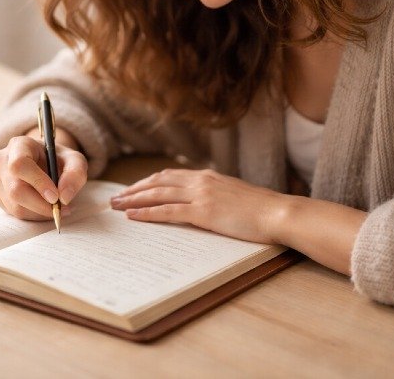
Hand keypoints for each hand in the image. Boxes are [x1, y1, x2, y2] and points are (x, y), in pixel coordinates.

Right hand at [0, 127, 86, 220]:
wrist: (44, 163)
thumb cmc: (58, 160)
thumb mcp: (74, 160)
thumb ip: (75, 174)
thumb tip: (64, 197)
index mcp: (19, 145)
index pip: (20, 164)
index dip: (37, 182)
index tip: (56, 196)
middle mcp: (2, 160)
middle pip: (16, 190)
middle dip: (41, 205)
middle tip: (61, 207)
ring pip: (15, 206)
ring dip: (40, 212)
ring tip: (57, 207)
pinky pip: (14, 213)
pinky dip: (34, 215)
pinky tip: (44, 207)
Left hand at [109, 168, 288, 243]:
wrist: (277, 213)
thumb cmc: (260, 209)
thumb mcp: (233, 195)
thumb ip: (215, 194)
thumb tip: (202, 201)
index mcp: (206, 176)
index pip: (168, 176)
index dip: (147, 182)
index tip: (132, 189)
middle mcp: (200, 181)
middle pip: (157, 182)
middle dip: (134, 190)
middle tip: (115, 198)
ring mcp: (201, 195)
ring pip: (157, 194)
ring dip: (134, 200)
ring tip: (116, 206)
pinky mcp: (203, 212)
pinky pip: (168, 211)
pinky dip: (147, 213)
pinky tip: (133, 217)